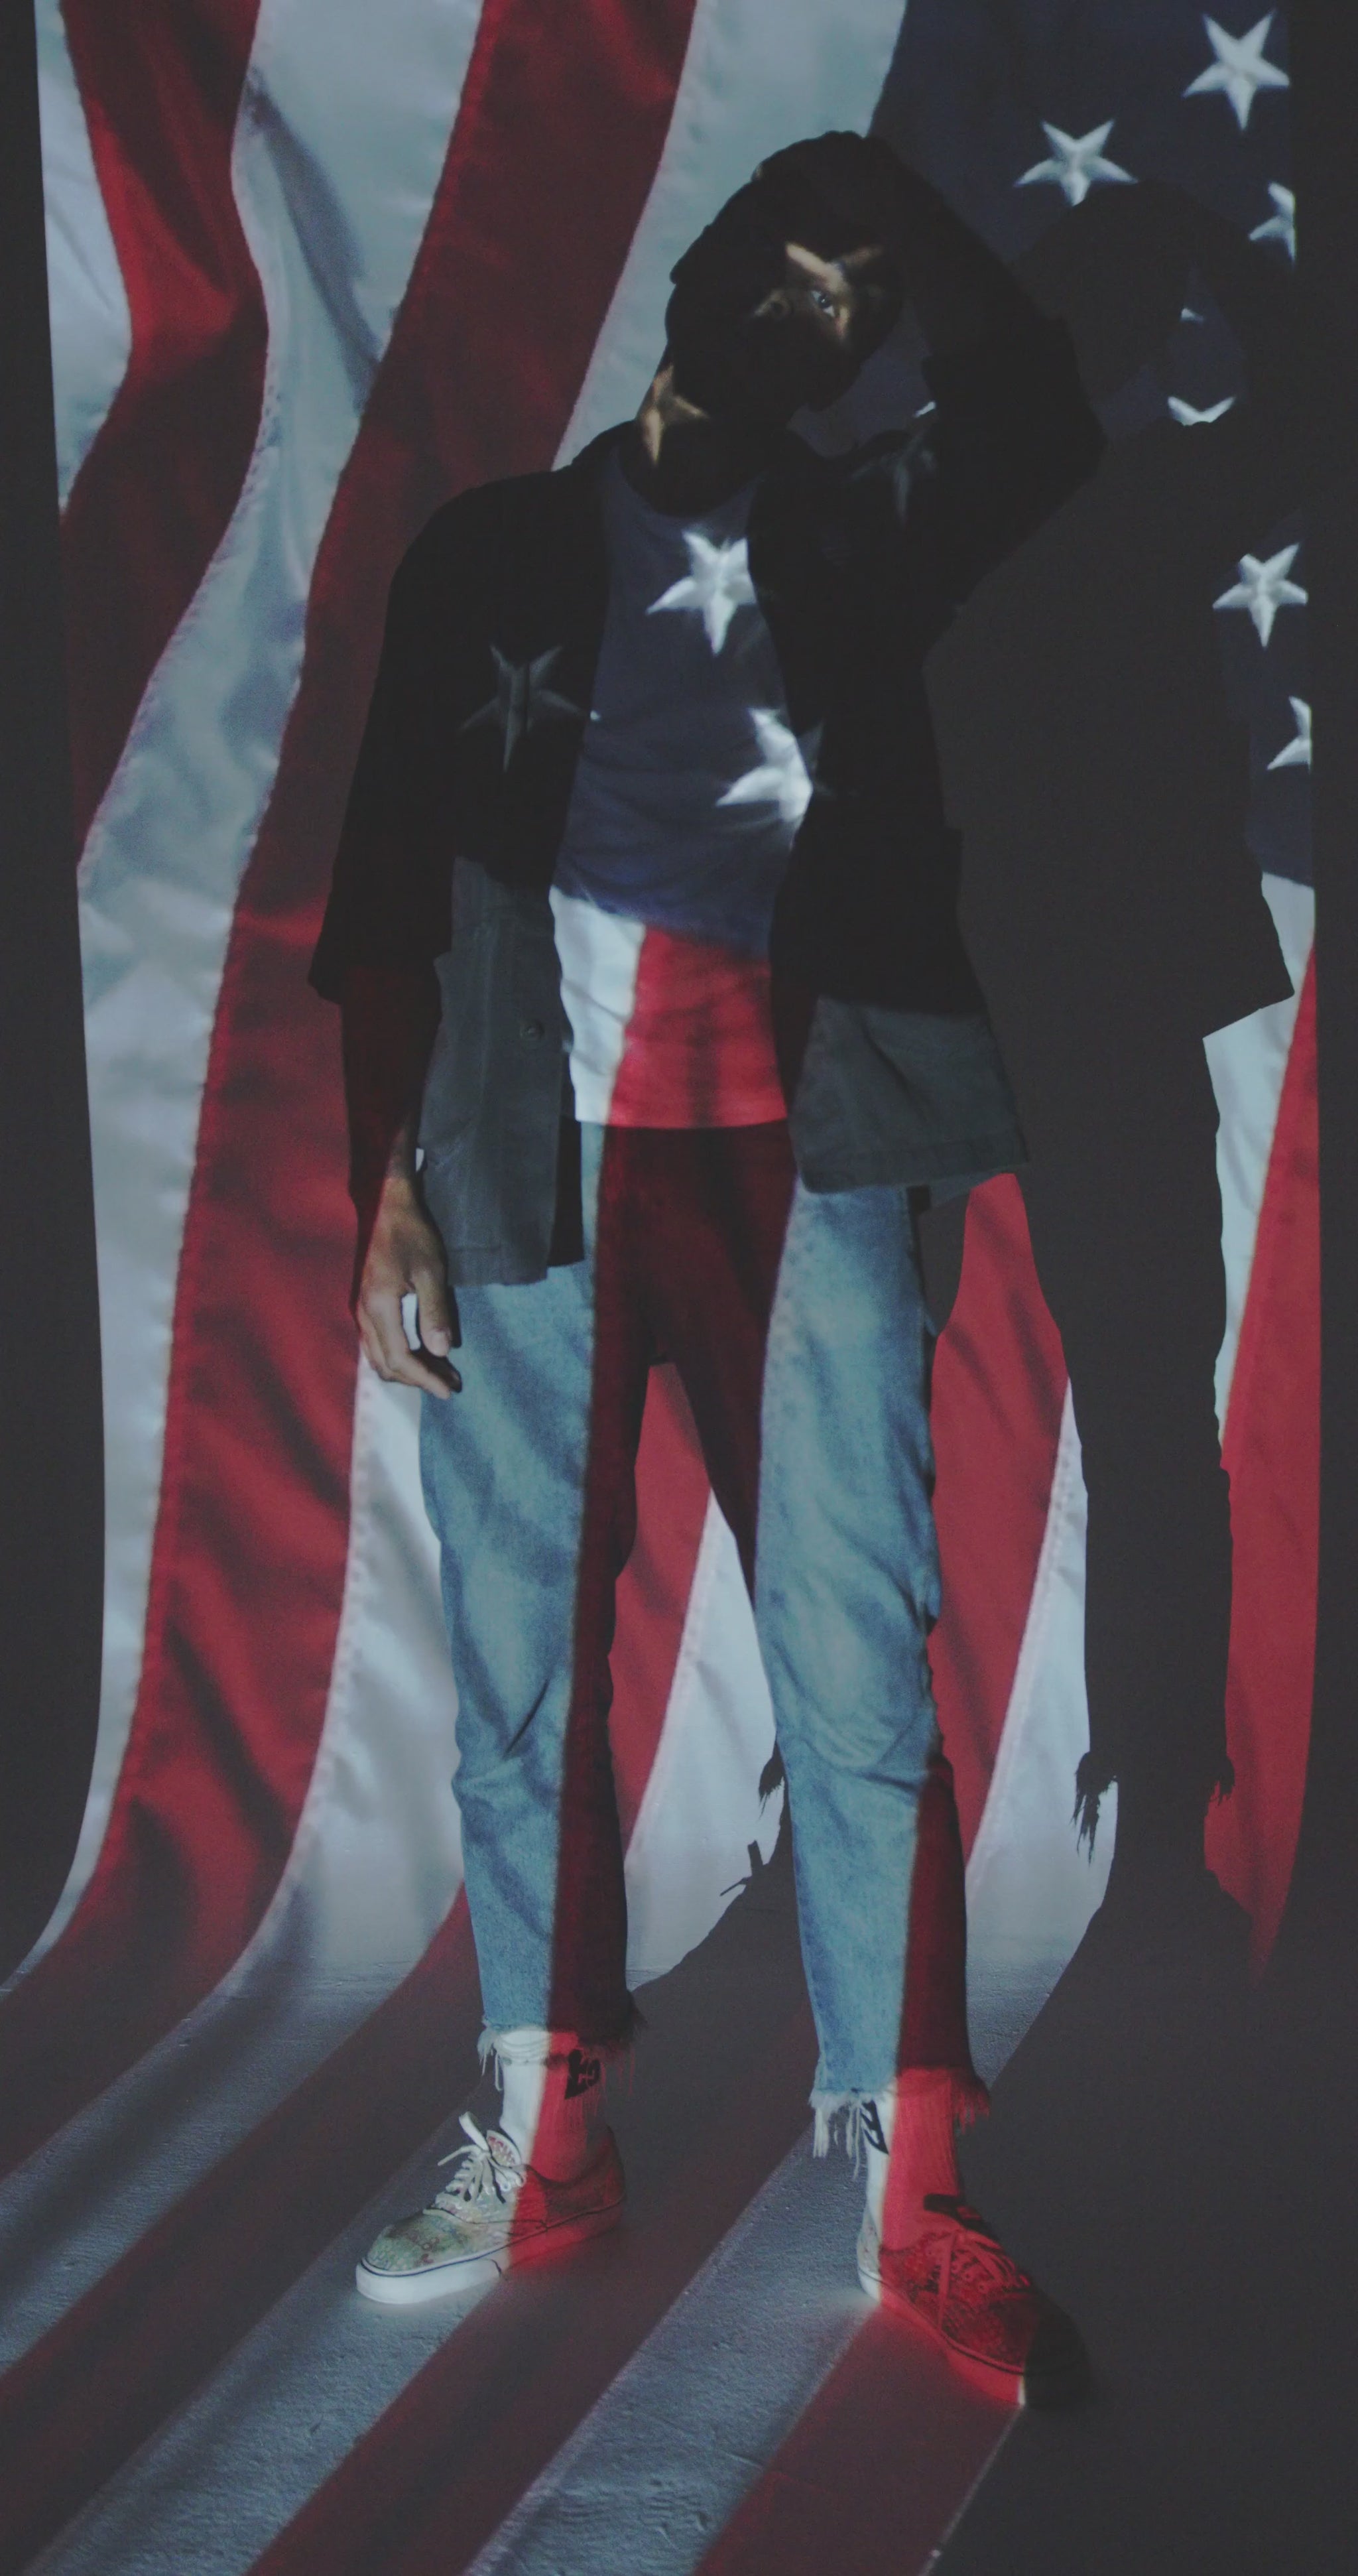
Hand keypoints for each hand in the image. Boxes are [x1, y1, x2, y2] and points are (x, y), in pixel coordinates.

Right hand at [355, 1170, 460, 1398]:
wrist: (388, 1209)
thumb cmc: (413, 1236)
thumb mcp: (431, 1272)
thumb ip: (434, 1313)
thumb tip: (441, 1351)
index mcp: (379, 1307)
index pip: (400, 1359)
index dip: (425, 1379)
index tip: (450, 1390)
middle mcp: (364, 1314)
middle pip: (387, 1365)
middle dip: (419, 1379)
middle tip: (451, 1382)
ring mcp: (361, 1311)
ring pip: (379, 1357)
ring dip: (408, 1370)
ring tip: (441, 1371)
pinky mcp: (365, 1306)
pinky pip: (376, 1344)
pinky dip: (398, 1356)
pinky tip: (420, 1353)